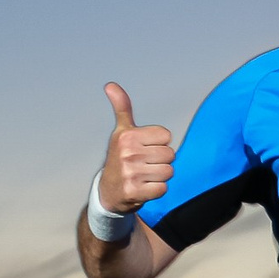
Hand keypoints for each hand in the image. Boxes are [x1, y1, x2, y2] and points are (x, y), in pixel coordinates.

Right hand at [98, 82, 173, 213]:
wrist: (108, 191)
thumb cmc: (120, 158)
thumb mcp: (121, 132)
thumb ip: (122, 108)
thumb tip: (110, 85)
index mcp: (127, 135)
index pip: (166, 136)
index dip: (159, 144)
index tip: (145, 149)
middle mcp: (128, 153)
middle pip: (170, 155)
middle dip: (161, 161)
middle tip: (145, 165)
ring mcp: (130, 173)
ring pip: (168, 172)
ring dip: (160, 176)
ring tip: (145, 176)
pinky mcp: (134, 192)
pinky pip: (163, 189)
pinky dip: (157, 190)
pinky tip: (144, 188)